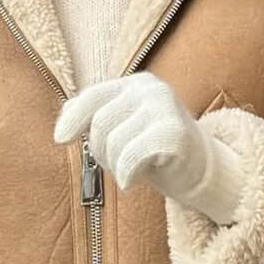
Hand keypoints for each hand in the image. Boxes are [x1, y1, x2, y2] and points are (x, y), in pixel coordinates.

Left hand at [53, 72, 211, 199]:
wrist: (202, 170)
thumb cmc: (155, 150)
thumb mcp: (127, 126)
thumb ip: (98, 117)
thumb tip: (63, 126)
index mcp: (136, 84)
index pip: (93, 96)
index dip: (73, 118)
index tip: (61, 139)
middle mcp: (151, 89)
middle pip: (100, 125)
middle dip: (102, 153)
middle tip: (121, 164)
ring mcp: (165, 108)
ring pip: (114, 144)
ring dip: (117, 167)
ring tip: (136, 168)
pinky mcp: (174, 133)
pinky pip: (131, 157)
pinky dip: (127, 175)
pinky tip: (137, 179)